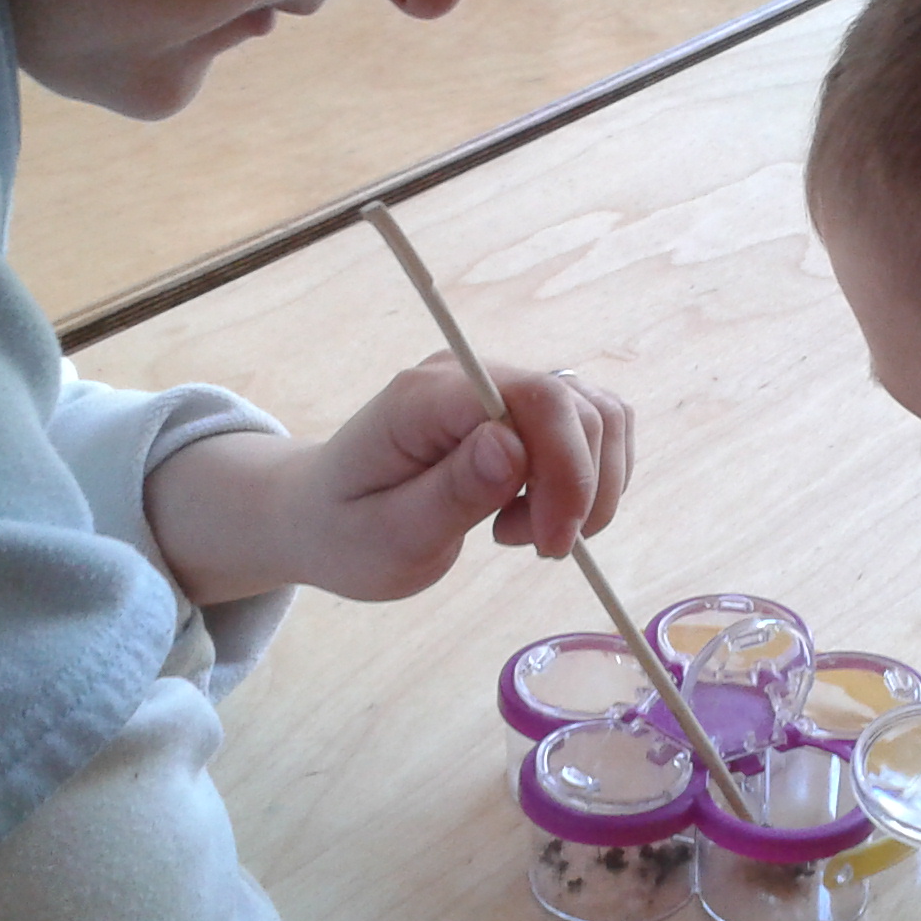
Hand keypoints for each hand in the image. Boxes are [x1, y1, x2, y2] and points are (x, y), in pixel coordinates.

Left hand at [145, 358, 632, 605]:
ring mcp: (498, 386)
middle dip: (581, 488)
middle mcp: (470, 375)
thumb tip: (513, 445)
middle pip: (578, 406)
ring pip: (599, 414)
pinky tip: (540, 512)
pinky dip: (590, 477)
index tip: (549, 542)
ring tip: (530, 530)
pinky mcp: (521, 409)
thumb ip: (452, 492)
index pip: (537, 398)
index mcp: (427, 398)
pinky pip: (593, 426)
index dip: (567, 469)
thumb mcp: (390, 536)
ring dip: (589, 485)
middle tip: (534, 546)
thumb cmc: (347, 532)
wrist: (322, 516)